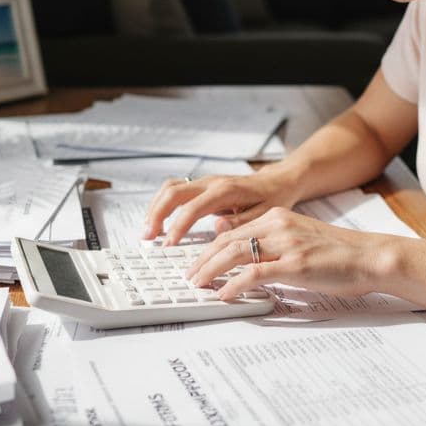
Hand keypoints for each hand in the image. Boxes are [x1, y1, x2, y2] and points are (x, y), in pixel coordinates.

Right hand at [142, 167, 301, 245]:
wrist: (278, 181)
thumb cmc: (273, 199)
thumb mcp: (265, 213)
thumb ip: (241, 221)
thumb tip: (218, 228)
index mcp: (225, 190)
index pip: (192, 208)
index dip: (178, 227)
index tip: (168, 245)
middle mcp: (211, 182)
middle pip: (173, 192)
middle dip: (156, 214)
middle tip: (147, 237)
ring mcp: (205, 181)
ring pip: (170, 188)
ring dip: (155, 208)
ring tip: (148, 231)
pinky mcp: (202, 186)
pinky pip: (175, 190)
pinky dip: (162, 204)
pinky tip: (158, 221)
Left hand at [183, 208, 396, 300]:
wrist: (370, 258)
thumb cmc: (340, 255)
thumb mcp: (302, 241)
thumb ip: (275, 246)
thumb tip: (250, 263)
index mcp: (278, 217)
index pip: (233, 232)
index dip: (210, 249)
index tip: (197, 263)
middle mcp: (278, 225)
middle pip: (227, 241)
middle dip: (202, 260)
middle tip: (189, 276)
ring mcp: (286, 244)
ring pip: (234, 253)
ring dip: (211, 271)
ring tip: (198, 285)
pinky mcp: (295, 265)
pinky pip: (254, 273)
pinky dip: (235, 285)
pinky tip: (225, 295)